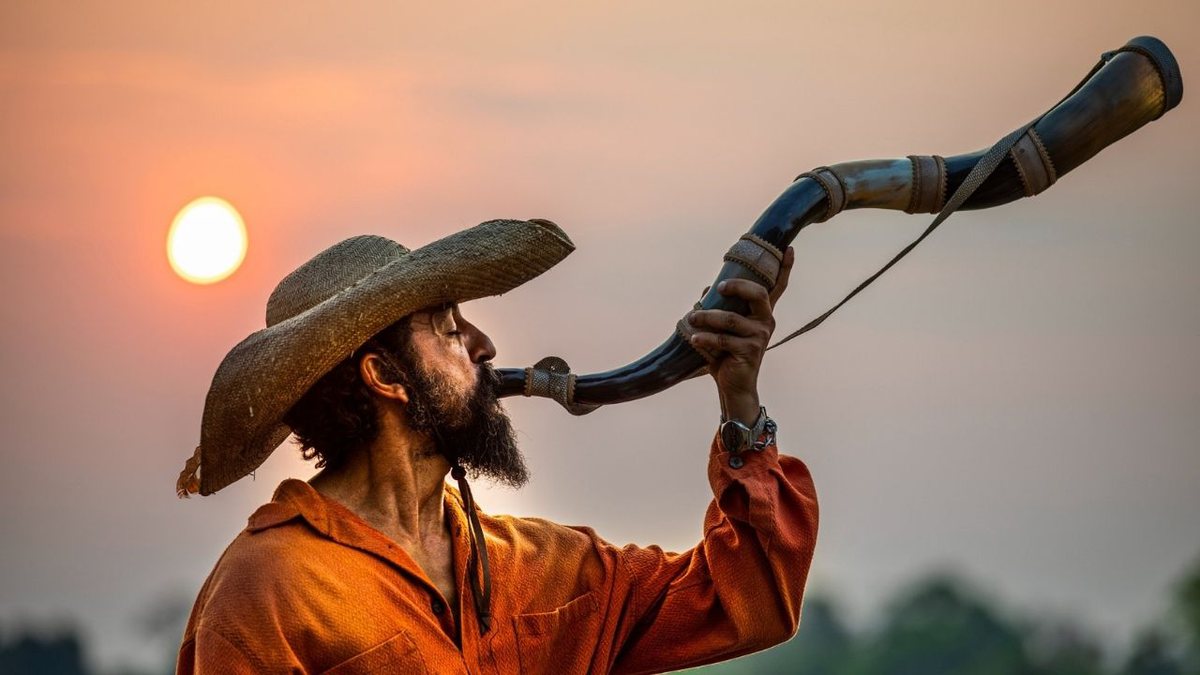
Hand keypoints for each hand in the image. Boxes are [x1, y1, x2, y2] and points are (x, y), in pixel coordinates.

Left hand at [686, 246, 793, 422]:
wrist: (732, 386)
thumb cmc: (726, 354)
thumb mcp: (723, 328)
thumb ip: (719, 308)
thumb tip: (706, 291)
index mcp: (762, 314)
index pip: (778, 288)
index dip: (785, 268)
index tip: (789, 249)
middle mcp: (766, 322)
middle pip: (759, 294)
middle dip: (738, 286)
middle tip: (719, 286)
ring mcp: (760, 337)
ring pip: (731, 319)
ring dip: (707, 317)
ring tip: (691, 318)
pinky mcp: (749, 352)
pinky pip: (723, 340)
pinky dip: (705, 338)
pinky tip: (694, 338)